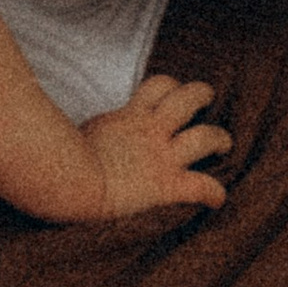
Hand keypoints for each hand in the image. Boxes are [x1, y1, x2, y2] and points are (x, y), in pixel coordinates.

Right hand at [80, 76, 229, 217]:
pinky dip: (213, 192)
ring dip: (219, 138)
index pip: (157, 87)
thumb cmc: (63, 158)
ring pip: (205, 137)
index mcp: (130, 117)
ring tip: (224, 142)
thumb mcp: (79, 132)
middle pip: (186, 99)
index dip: (170, 87)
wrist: (71, 180)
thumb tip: (81, 129)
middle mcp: (151, 131)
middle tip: (205, 99)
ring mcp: (163, 157)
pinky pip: (202, 186)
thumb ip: (95, 130)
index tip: (174, 92)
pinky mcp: (168, 184)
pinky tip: (217, 199)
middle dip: (200, 95)